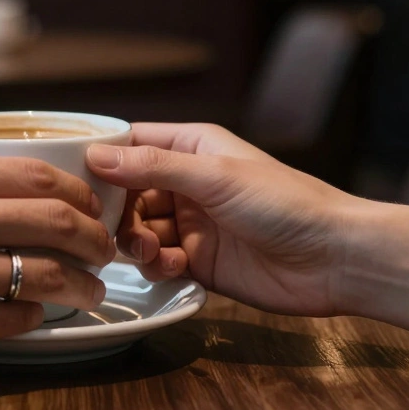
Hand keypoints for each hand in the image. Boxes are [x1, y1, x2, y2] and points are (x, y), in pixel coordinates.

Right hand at [0, 153, 115, 375]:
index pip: (38, 177)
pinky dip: (35, 315)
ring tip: (91, 289)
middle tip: (105, 248)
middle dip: (95, 236)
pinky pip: (15, 317)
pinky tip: (37, 313)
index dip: (78, 194)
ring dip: (82, 283)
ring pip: (47, 274)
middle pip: (57, 222)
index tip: (89, 207)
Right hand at [86, 123, 360, 317]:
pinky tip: (173, 266)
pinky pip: (159, 262)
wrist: (335, 259)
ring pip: (138, 230)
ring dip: (135, 241)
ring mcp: (193, 224)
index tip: (74, 177)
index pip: (132, 144)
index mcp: (193, 148)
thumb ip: (153, 167)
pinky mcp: (200, 263)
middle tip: (110, 225)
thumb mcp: (215, 177)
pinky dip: (157, 265)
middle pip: (127, 192)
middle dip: (116, 210)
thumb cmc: (287, 203)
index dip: (102, 158)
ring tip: (151, 249)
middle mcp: (188, 183)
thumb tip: (95, 156)